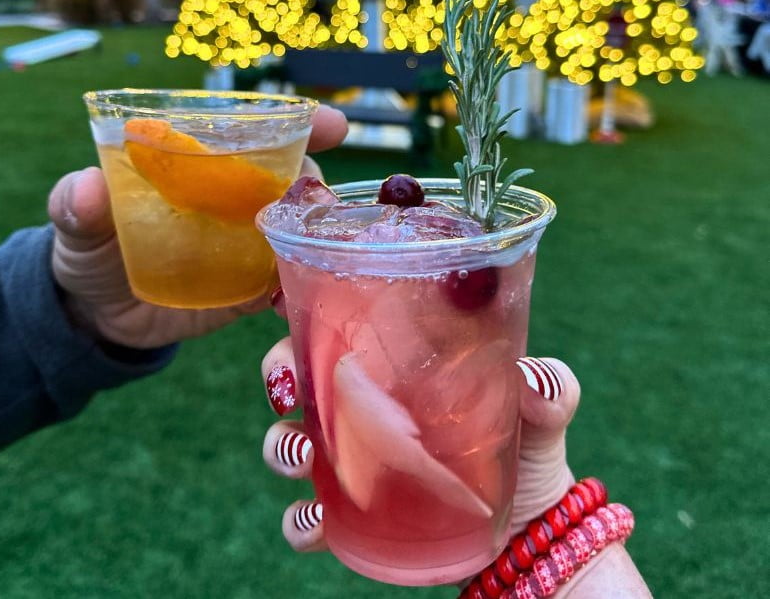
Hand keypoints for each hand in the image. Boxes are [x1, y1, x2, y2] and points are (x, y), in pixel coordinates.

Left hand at [49, 105, 347, 349]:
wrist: (94, 315)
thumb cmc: (91, 249)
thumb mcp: (77, 223)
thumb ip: (77, 204)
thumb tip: (86, 186)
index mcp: (204, 166)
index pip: (259, 135)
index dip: (303, 126)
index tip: (333, 126)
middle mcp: (236, 199)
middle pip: (293, 182)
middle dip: (314, 186)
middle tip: (317, 201)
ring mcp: (248, 244)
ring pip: (300, 232)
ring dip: (319, 237)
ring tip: (324, 249)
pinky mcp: (249, 290)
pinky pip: (286, 285)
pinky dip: (302, 286)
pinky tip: (311, 292)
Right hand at [260, 340, 578, 556]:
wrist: (527, 526)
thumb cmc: (526, 448)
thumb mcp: (542, 411)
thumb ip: (552, 388)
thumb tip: (535, 384)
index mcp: (397, 364)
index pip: (342, 323)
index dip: (306, 309)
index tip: (287, 305)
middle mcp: (364, 405)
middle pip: (299, 373)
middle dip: (279, 371)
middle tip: (287, 385)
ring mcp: (353, 460)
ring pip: (290, 440)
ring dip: (280, 445)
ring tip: (299, 456)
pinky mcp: (354, 515)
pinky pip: (308, 516)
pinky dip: (301, 520)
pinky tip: (316, 521)